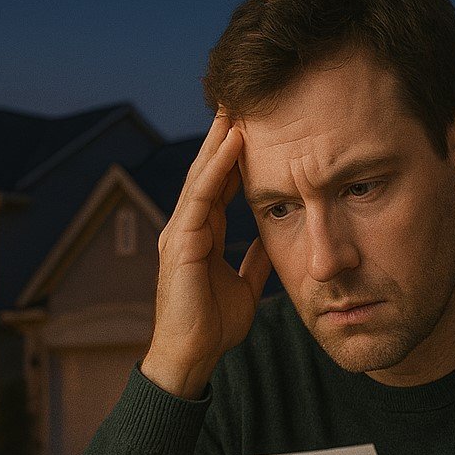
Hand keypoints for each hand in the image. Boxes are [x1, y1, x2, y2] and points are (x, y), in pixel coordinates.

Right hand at [141, 111, 272, 398]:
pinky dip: (217, 168)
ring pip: (202, 175)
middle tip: (242, 97)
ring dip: (221, 140)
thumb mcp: (245, 285)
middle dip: (225, 134)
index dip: (238, 154)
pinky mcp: (181, 243)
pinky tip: (233, 143)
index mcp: (203, 233)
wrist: (191, 357)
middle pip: (209, 170)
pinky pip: (201, 197)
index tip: (259, 124)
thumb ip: (254, 259)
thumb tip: (274, 240)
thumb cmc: (212, 326)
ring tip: (237, 106)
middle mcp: (188, 226)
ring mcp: (180, 232)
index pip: (222, 182)